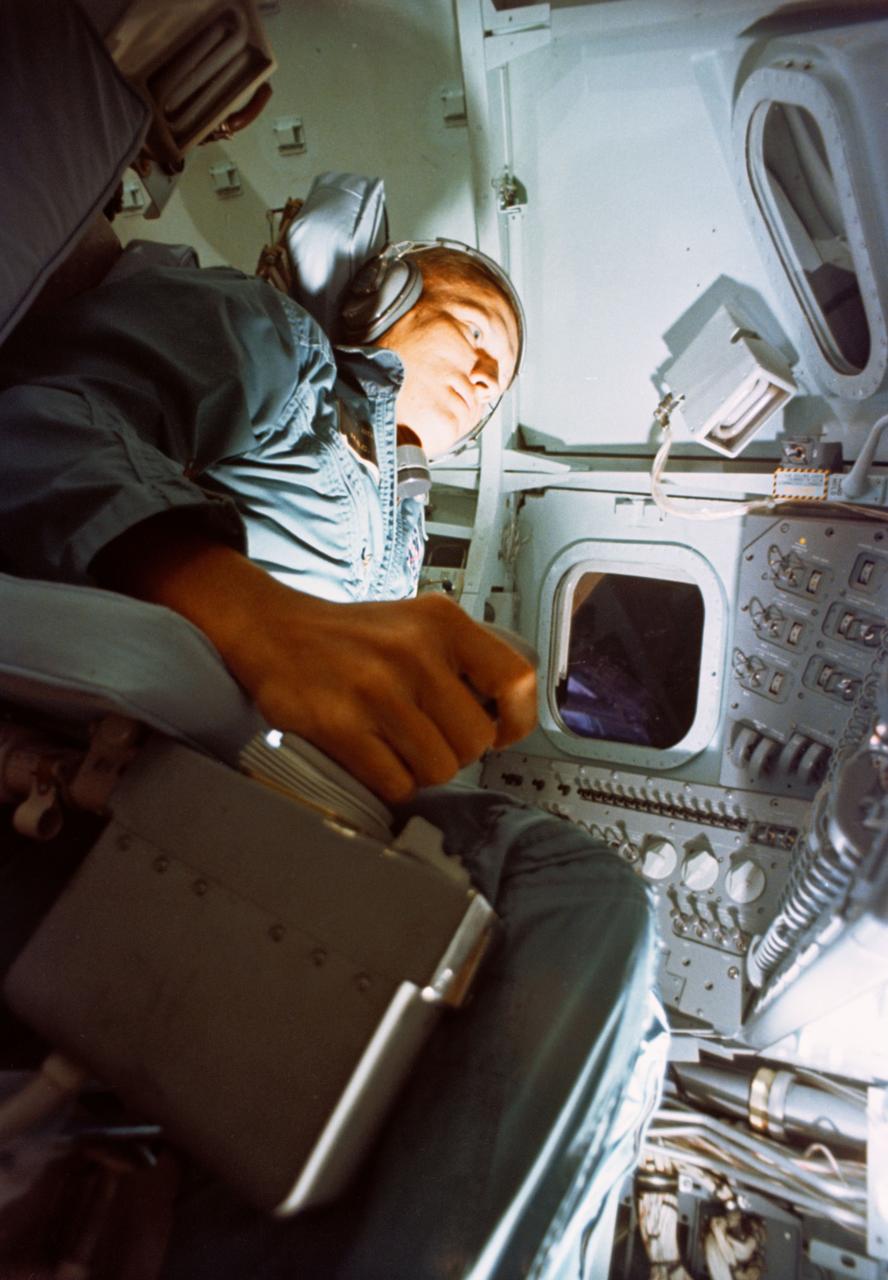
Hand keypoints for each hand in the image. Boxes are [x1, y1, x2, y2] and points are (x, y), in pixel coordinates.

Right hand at [233, 588, 536, 802]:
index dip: (517, 720)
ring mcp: (376, 690)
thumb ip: (463, 661)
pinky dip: (391, 783)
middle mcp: (414, 652)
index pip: (515, 679)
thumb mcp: (418, 624)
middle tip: (429, 738)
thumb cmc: (355, 638)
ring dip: (422, 770)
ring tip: (399, 747)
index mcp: (443, 623)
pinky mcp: (341, 726)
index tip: (500, 732)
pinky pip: (397, 783)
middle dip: (456, 751)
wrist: (274, 631)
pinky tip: (375, 758)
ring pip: (439, 769)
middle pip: (476, 741)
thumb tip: (506, 720)